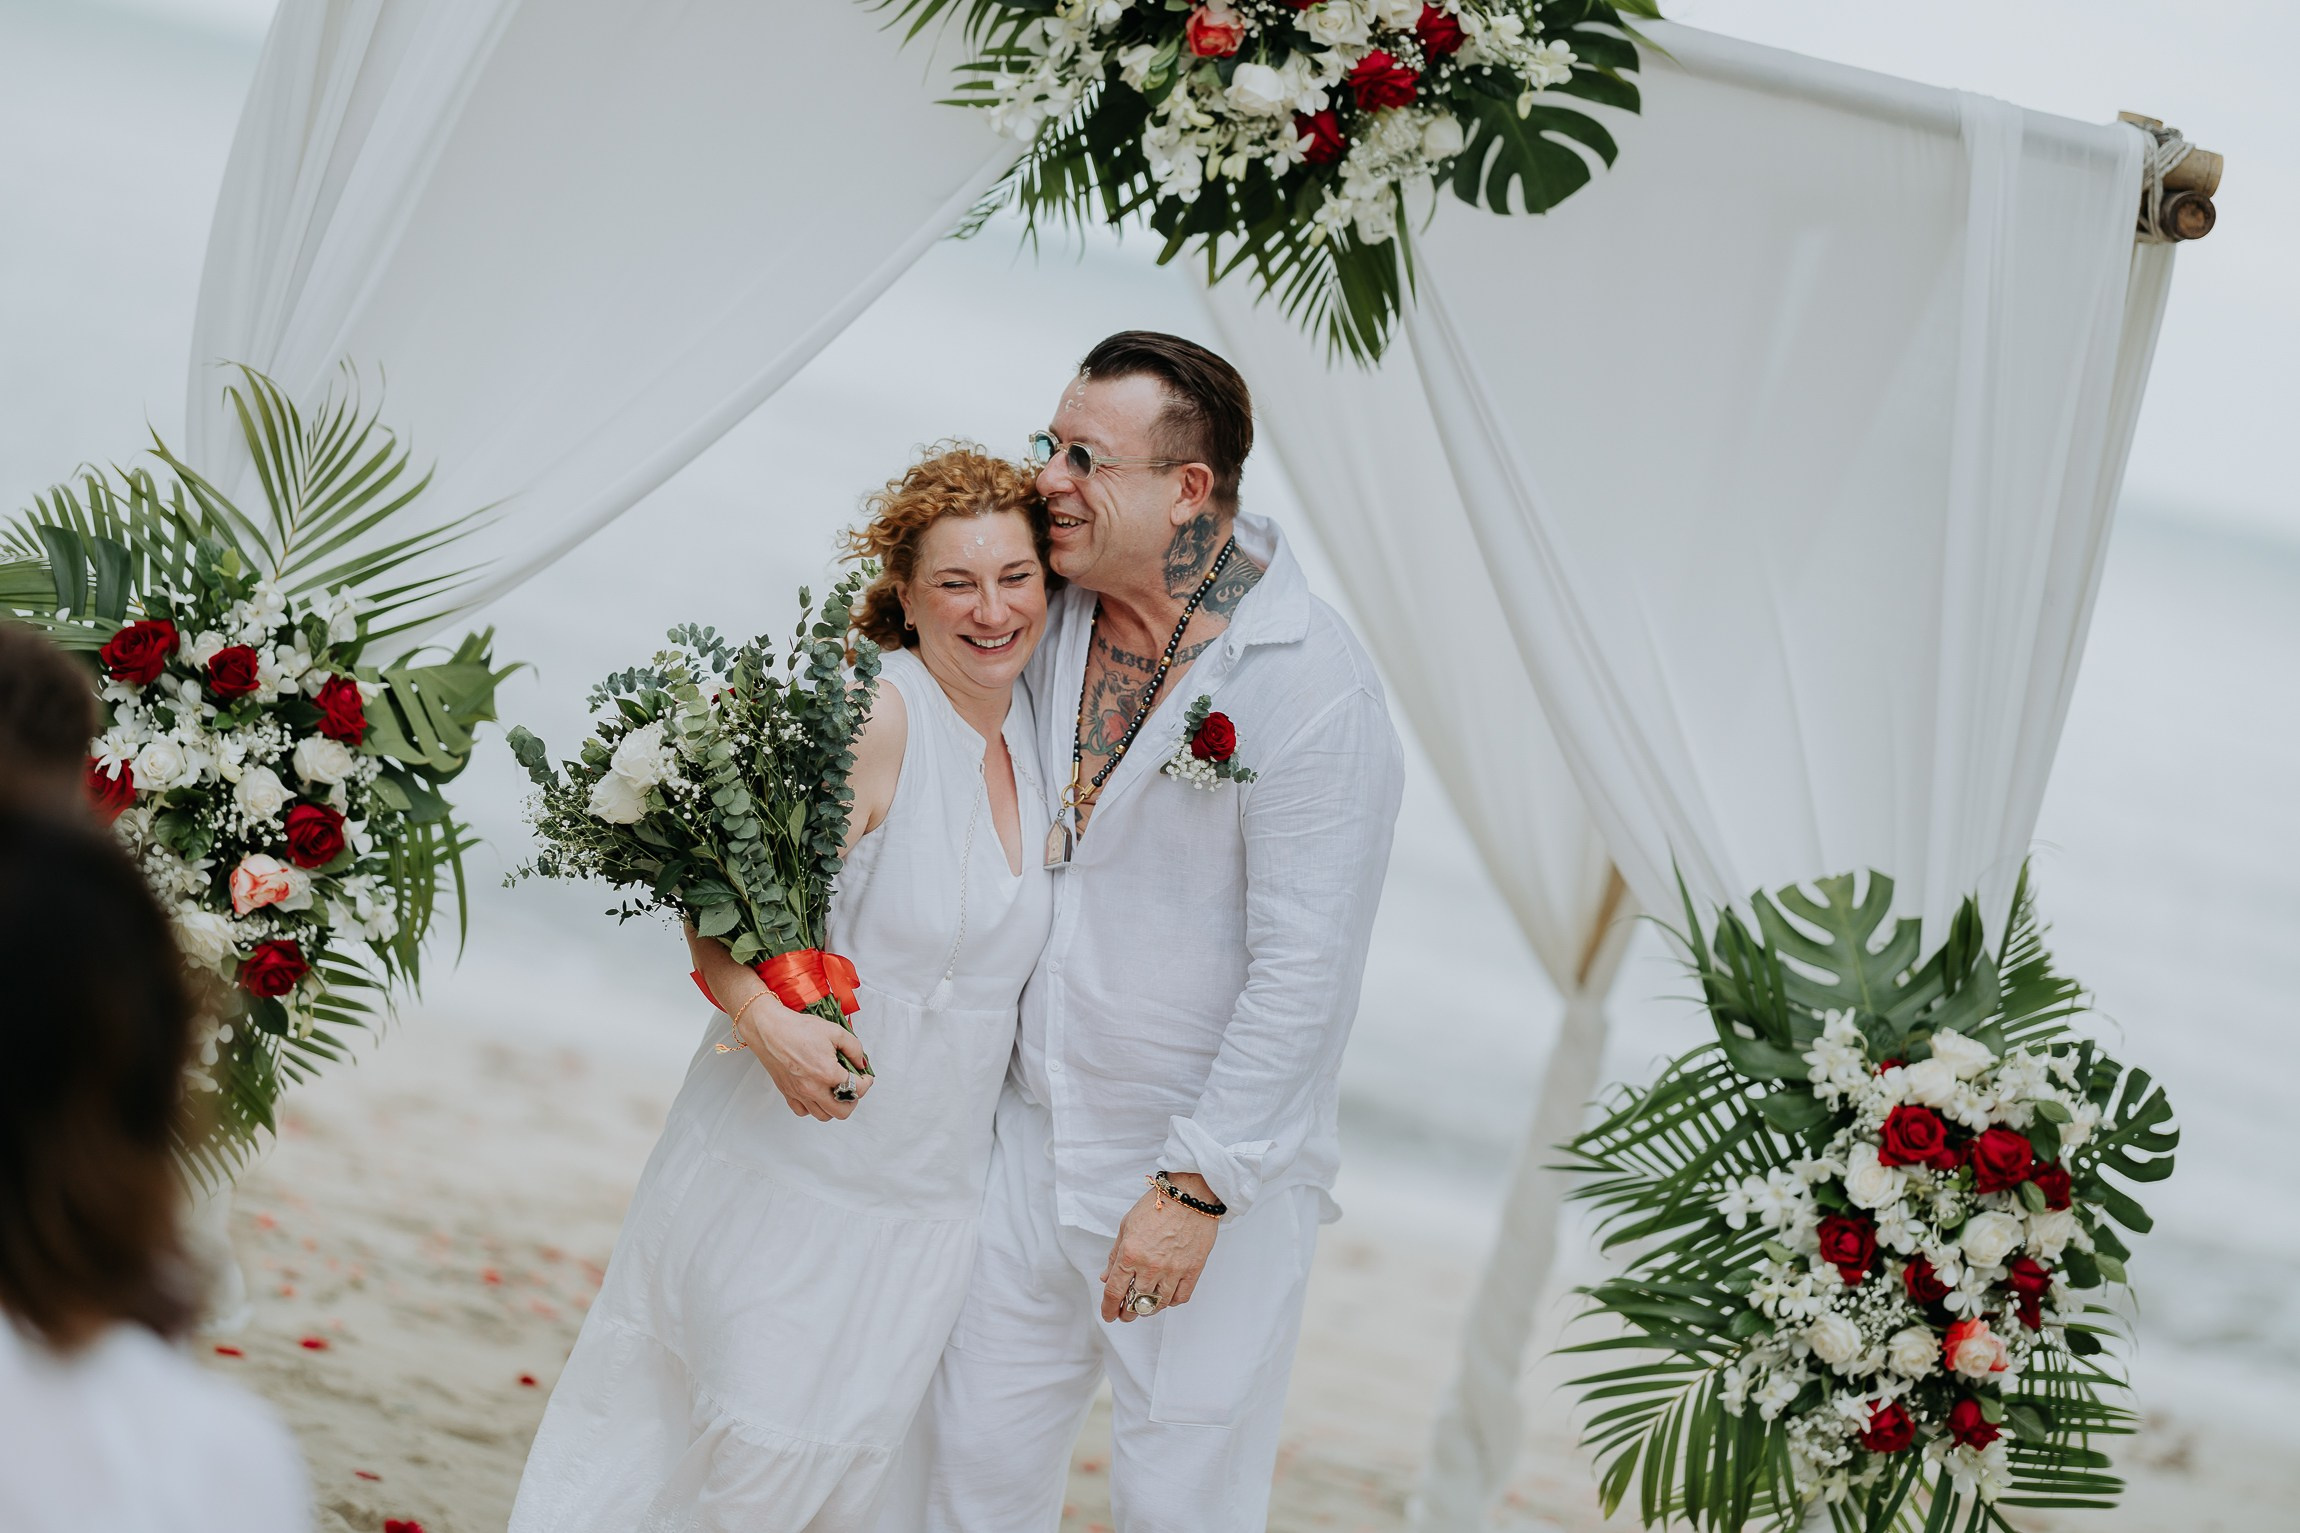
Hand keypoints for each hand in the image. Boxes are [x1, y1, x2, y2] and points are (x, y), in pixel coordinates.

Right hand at [734, 993, 871, 1121]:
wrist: (769, 1029)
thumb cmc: (797, 1028)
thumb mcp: (835, 1031)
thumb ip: (854, 1048)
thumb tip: (860, 1063)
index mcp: (827, 1073)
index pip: (857, 1090)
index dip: (866, 1082)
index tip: (865, 1077)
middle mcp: (813, 1088)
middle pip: (842, 1111)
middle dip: (852, 1100)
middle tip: (852, 1087)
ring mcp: (799, 1093)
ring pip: (823, 1115)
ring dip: (833, 1106)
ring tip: (835, 1090)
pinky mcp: (787, 1093)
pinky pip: (803, 1111)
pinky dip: (813, 1107)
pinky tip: (816, 1093)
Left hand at [1100, 1173, 1218, 1322]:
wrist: (1189, 1194)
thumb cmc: (1158, 1205)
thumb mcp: (1127, 1226)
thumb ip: (1115, 1255)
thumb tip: (1107, 1277)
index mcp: (1130, 1254)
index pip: (1115, 1292)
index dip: (1109, 1309)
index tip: (1110, 1315)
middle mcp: (1150, 1266)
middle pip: (1136, 1303)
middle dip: (1128, 1313)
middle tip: (1126, 1314)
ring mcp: (1173, 1270)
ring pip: (1158, 1304)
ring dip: (1149, 1309)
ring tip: (1146, 1305)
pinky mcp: (1192, 1270)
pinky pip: (1181, 1297)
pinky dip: (1172, 1302)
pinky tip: (1167, 1296)